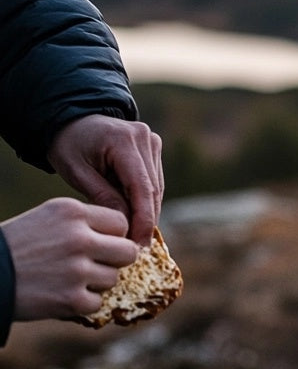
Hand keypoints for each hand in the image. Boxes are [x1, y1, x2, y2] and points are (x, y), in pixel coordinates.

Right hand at [1, 198, 138, 321]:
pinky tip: (60, 295)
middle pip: (128, 251)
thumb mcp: (47, 218)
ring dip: (95, 283)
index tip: (101, 244)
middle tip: (93, 265)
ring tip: (67, 279)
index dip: (114, 236)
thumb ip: (84, 223)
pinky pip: (97, 302)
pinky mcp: (72, 299)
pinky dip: (82, 303)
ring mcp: (77, 270)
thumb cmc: (16, 246)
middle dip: (114, 260)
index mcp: (72, 212)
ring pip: (113, 278)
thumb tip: (124, 237)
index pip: (121, 223)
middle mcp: (79, 238)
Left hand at [48, 115, 163, 243]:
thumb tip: (125, 224)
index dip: (143, 219)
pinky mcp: (154, 148)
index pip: (142, 187)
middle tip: (135, 248)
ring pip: (156, 188)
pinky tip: (134, 218)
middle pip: (153, 189)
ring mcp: (152, 141)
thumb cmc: (69, 145)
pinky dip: (145, 200)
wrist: (72, 120)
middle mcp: (145, 138)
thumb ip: (102, 196)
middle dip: (146, 220)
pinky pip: (154, 181)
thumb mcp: (77, 172)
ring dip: (147, 212)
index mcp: (124, 141)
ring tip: (133, 236)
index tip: (139, 244)